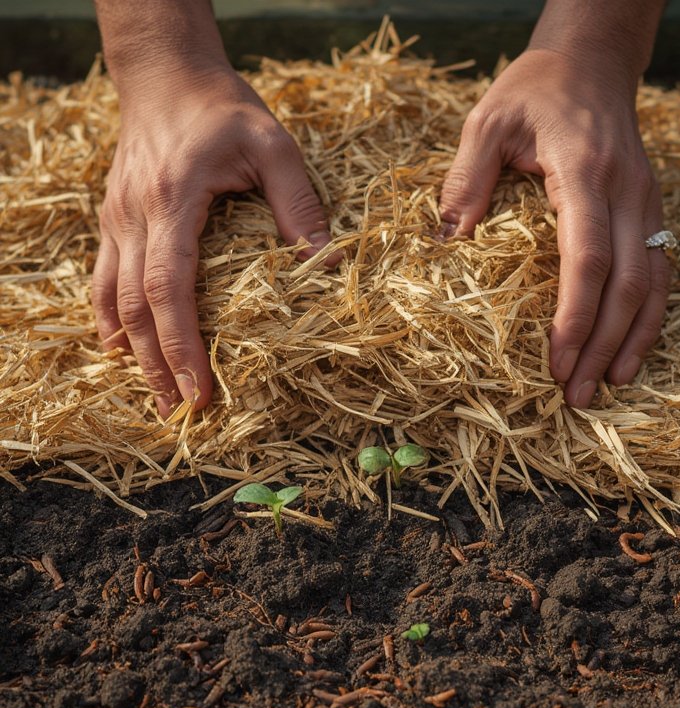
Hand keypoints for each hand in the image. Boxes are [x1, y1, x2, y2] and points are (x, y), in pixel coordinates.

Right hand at [92, 66, 337, 415]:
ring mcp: (116, 218)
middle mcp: (135, 215)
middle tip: (178, 411)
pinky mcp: (113, 220)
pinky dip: (110, 319)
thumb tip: (326, 264)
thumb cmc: (222, 106)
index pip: (169, 288)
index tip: (199, 390)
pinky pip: (103, 279)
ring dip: (132, 352)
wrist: (164, 73)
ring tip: (154, 394)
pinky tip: (121, 348)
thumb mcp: (272, 143)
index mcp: (173, 201)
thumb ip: (299, 203)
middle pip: (135, 307)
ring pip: (112, 299)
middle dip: (157, 365)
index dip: (181, 346)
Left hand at [439, 50, 670, 407]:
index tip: (558, 361)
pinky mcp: (650, 212)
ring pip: (651, 285)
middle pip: (625, 284)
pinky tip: (629, 352)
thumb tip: (446, 247)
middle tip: (576, 396)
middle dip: (600, 345)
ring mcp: (646, 203)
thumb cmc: (534, 89)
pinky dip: (647, 318)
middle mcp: (627, 192)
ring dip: (630, 341)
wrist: (591, 60)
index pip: (587, 256)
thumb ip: (466, 180)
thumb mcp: (487, 121)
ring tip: (606, 388)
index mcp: (585, 172)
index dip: (575, 315)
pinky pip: (659, 272)